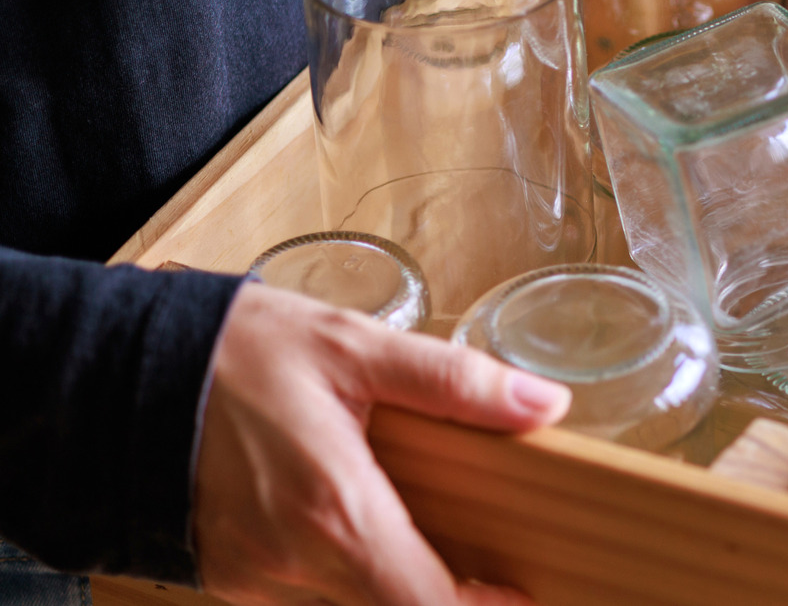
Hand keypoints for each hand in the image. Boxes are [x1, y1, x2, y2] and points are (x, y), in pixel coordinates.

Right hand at [193, 282, 570, 604]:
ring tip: (418, 521)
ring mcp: (253, 579)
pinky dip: (340, 564)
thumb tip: (544, 403)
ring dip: (389, 577)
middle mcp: (292, 565)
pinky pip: (304, 590)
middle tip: (480, 554)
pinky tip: (347, 512)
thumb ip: (453, 383)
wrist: (104, 371)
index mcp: (335, 514)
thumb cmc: (227, 353)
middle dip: (440, 590)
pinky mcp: (227, 576)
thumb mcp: (351, 346)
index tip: (517, 592)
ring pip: (348, 603)